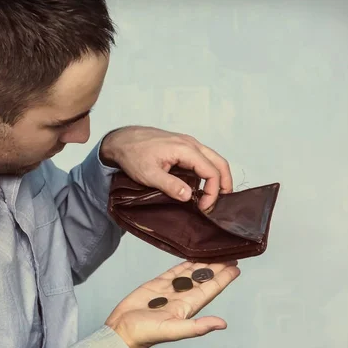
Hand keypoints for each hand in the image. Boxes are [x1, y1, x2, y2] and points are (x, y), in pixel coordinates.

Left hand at [100, 126, 232, 211]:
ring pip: (213, 159)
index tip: (203, 207)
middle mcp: (191, 144)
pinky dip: (207, 172)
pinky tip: (201, 185)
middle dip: (224, 184)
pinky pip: (203, 158)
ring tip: (212, 196)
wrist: (122, 140)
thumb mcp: (148, 174)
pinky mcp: (183, 146)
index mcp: (185, 149)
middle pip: (219, 163)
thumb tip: (189, 196)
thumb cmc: (133, 155)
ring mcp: (188, 143)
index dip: (212, 191)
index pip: (211, 171)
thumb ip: (169, 185)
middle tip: (219, 203)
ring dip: (217, 177)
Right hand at [104, 260, 239, 347]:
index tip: (236, 267)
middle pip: (204, 278)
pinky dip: (183, 264)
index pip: (211, 289)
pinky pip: (173, 272)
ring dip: (202, 264)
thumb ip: (197, 327)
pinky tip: (191, 257)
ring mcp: (170, 290)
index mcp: (189, 306)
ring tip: (214, 252)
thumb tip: (222, 324)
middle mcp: (182, 296)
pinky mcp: (157, 285)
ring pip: (190, 273)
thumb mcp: (173, 330)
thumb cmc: (145, 333)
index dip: (224, 278)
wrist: (121, 330)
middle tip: (230, 253)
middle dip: (217, 267)